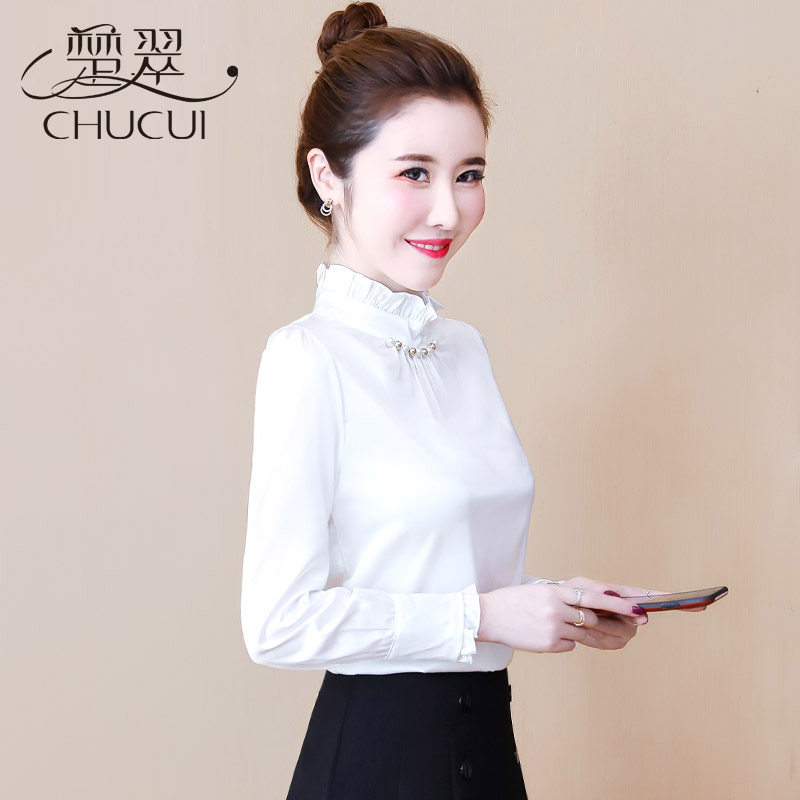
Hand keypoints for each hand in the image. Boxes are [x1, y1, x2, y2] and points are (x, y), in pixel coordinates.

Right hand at [476, 577, 647, 653]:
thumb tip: (592, 608)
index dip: (618, 604)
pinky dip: (566, 640)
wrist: (488, 616)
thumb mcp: (540, 591)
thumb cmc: (514, 601)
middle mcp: (556, 610)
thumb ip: (565, 597)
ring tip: (578, 628)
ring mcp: (553, 629)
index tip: (638, 608)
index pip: (594, 597)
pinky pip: (569, 644)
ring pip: (584, 633)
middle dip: (611, 622)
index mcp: (555, 592)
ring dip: (587, 632)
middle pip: (593, 618)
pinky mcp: (548, 645)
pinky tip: (550, 634)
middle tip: (633, 624)